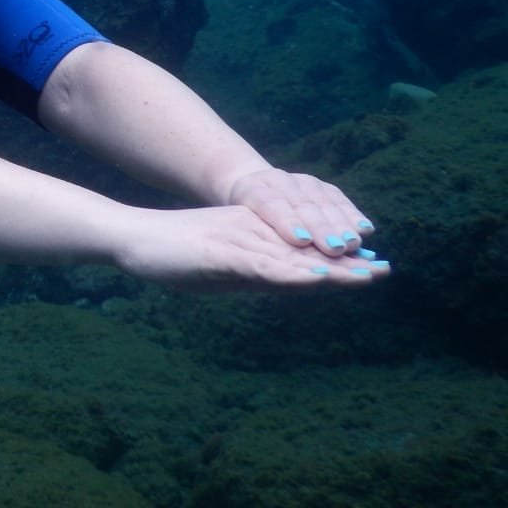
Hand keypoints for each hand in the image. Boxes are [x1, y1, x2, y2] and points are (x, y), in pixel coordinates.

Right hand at [112, 204, 389, 290]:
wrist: (133, 237)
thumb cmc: (172, 253)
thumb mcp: (219, 265)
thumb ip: (250, 271)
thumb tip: (277, 284)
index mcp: (252, 235)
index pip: (301, 251)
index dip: (337, 261)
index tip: (370, 268)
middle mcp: (252, 233)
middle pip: (305, 251)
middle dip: (346, 263)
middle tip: (384, 269)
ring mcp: (239, 240)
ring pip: (293, 257)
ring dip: (331, 268)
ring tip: (365, 275)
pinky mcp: (223, 251)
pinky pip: (264, 264)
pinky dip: (293, 272)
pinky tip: (315, 278)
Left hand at [225, 167, 381, 260]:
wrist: (256, 186)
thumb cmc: (244, 216)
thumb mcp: (237, 222)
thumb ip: (249, 234)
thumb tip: (270, 256)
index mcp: (252, 189)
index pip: (270, 204)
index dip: (287, 221)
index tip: (302, 240)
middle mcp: (279, 181)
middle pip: (302, 205)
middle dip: (320, 227)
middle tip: (335, 249)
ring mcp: (303, 182)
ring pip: (323, 202)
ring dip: (341, 224)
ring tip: (354, 244)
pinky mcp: (323, 187)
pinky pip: (339, 200)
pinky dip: (352, 215)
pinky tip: (365, 229)